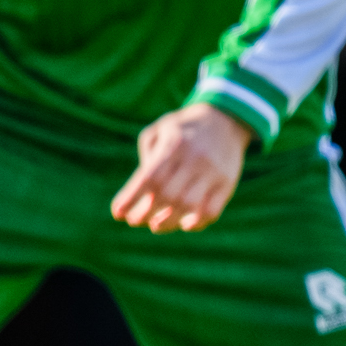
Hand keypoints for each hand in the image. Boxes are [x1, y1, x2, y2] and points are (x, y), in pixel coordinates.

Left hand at [113, 103, 253, 232]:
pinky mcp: (227, 184)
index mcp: (175, 143)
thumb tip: (142, 194)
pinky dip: (195, 223)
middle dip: (146, 213)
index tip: (117, 213)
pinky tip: (183, 224)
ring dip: (169, 222)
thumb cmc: (184, 129)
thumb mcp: (161, 130)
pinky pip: (211, 210)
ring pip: (188, 205)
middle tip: (134, 221)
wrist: (227, 119)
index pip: (150, 177)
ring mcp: (214, 172)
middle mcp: (195, 158)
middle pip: (167, 194)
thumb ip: (147, 157)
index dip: (131, 198)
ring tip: (156, 226)